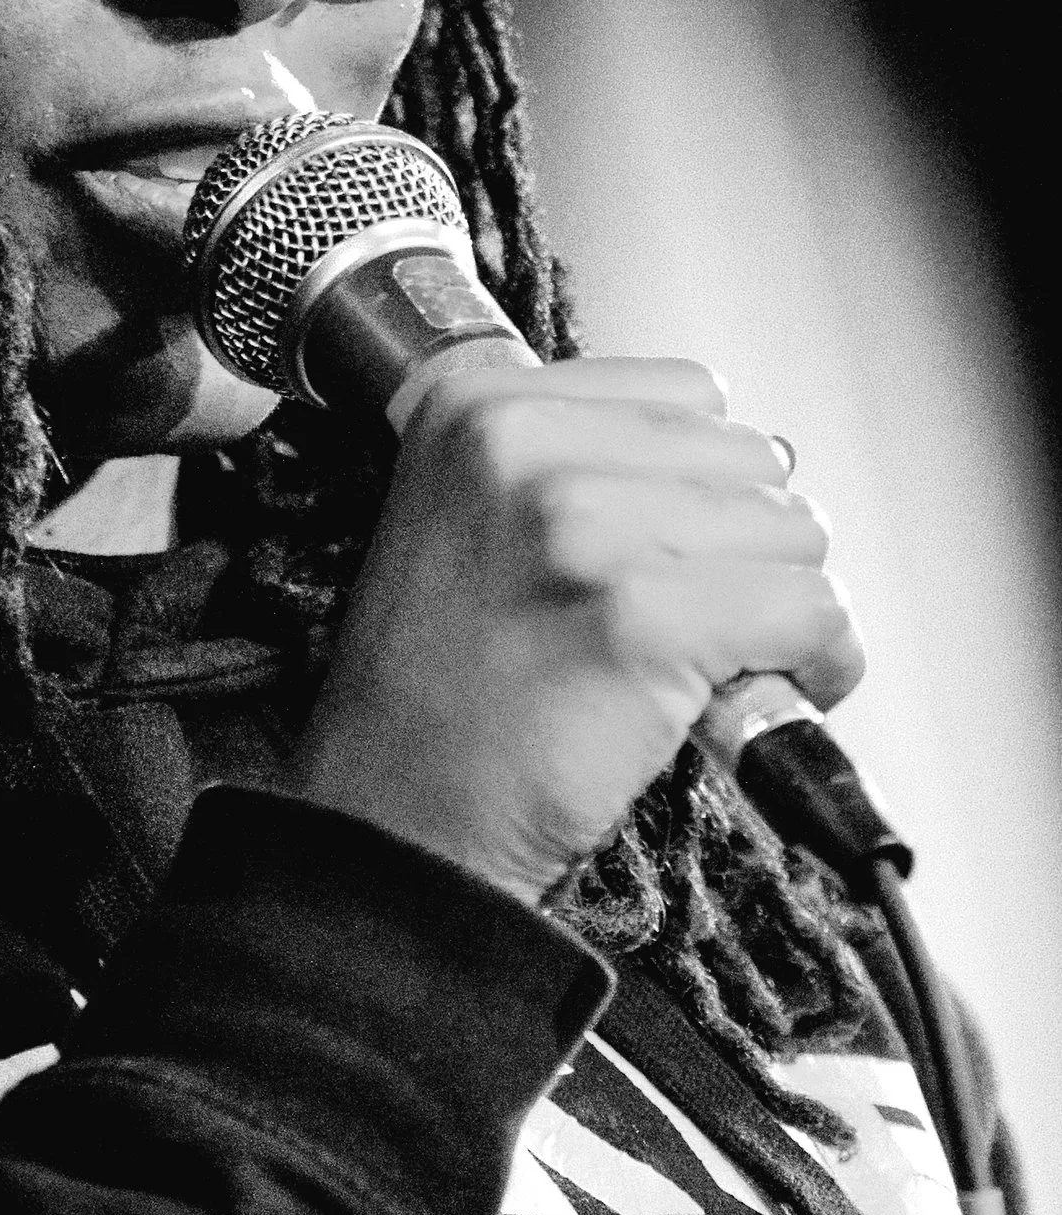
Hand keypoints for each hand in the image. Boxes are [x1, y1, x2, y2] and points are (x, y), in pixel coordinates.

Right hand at [297, 357, 863, 906]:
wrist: (398, 820)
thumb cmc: (446, 686)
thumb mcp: (472, 514)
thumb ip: (584, 458)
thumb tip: (762, 457)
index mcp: (480, 404)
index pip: (690, 394)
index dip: (703, 482)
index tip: (673, 549)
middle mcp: (523, 445)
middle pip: (751, 460)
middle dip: (747, 546)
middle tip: (694, 618)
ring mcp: (582, 527)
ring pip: (793, 535)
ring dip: (782, 606)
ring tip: (717, 660)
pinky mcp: (641, 618)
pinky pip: (811, 613)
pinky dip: (817, 663)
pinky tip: (761, 695)